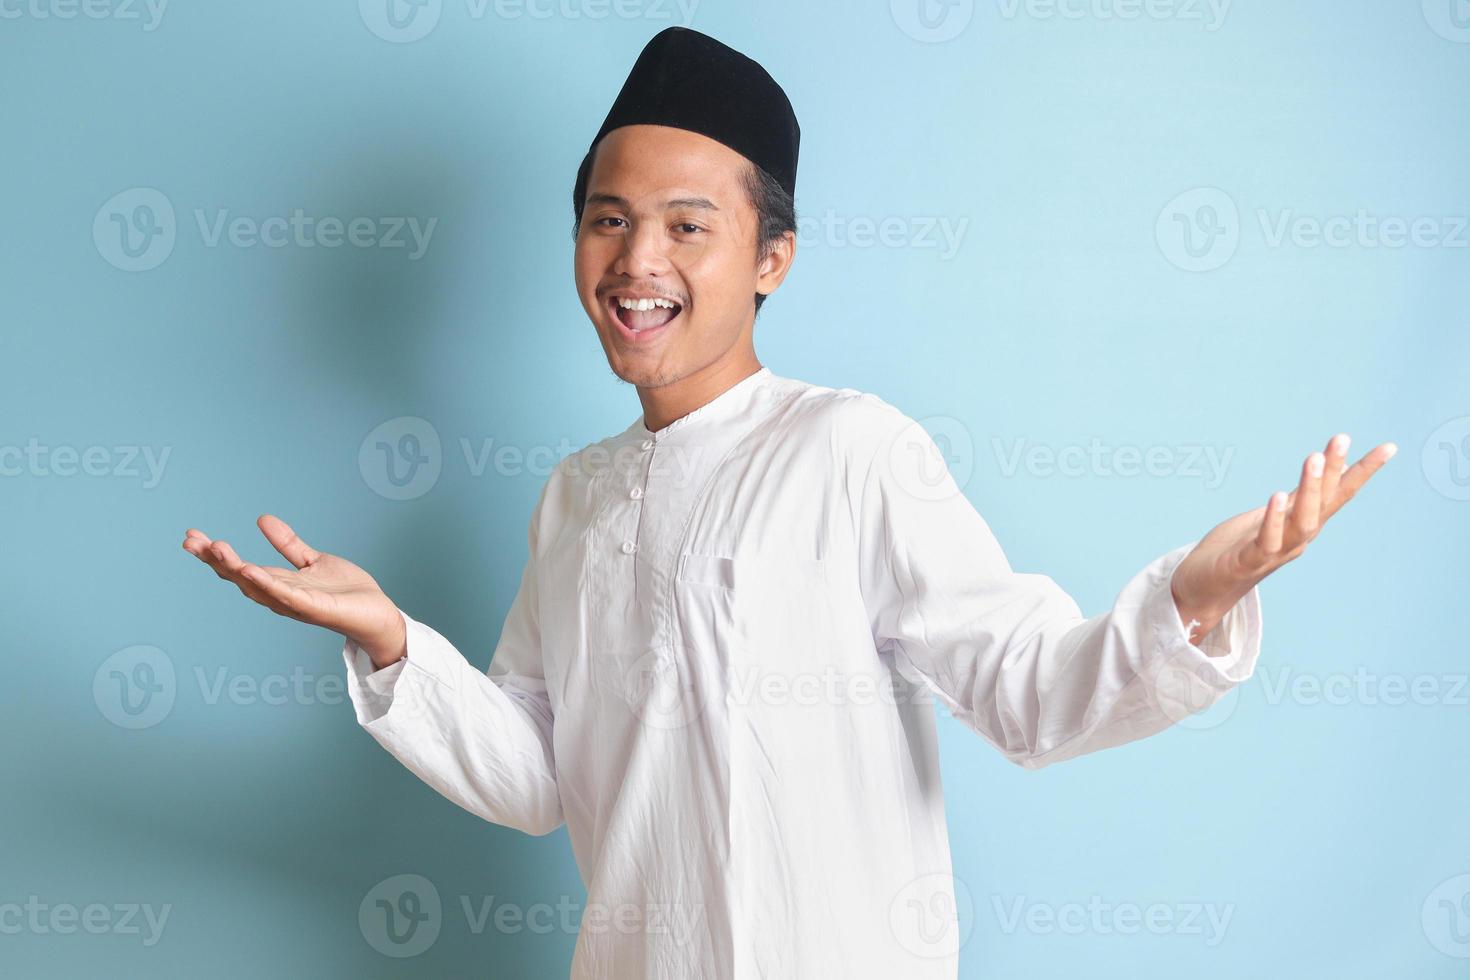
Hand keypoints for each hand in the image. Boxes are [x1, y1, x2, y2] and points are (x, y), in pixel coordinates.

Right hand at [182, 515, 406, 668]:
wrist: (377, 614)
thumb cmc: (345, 592)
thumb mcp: (312, 561)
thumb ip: (288, 544)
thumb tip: (261, 519)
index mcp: (278, 584)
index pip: (239, 568)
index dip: (215, 554)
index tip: (192, 536)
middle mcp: (280, 597)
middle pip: (239, 578)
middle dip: (215, 560)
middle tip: (191, 541)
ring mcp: (295, 604)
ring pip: (257, 586)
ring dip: (235, 568)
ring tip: (216, 549)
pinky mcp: (315, 608)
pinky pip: (287, 595)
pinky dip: (268, 584)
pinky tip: (251, 570)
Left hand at [1170, 433, 1395, 643]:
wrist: (1203, 590)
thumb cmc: (1236, 549)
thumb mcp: (1271, 516)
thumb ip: (1297, 499)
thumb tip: (1320, 474)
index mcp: (1302, 524)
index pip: (1338, 495)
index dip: (1362, 471)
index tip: (1388, 447)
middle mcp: (1297, 540)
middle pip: (1323, 503)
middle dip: (1334, 471)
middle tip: (1341, 438)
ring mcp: (1274, 553)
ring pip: (1302, 523)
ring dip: (1309, 491)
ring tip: (1313, 458)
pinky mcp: (1247, 563)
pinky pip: (1265, 542)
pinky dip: (1273, 520)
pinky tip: (1276, 496)